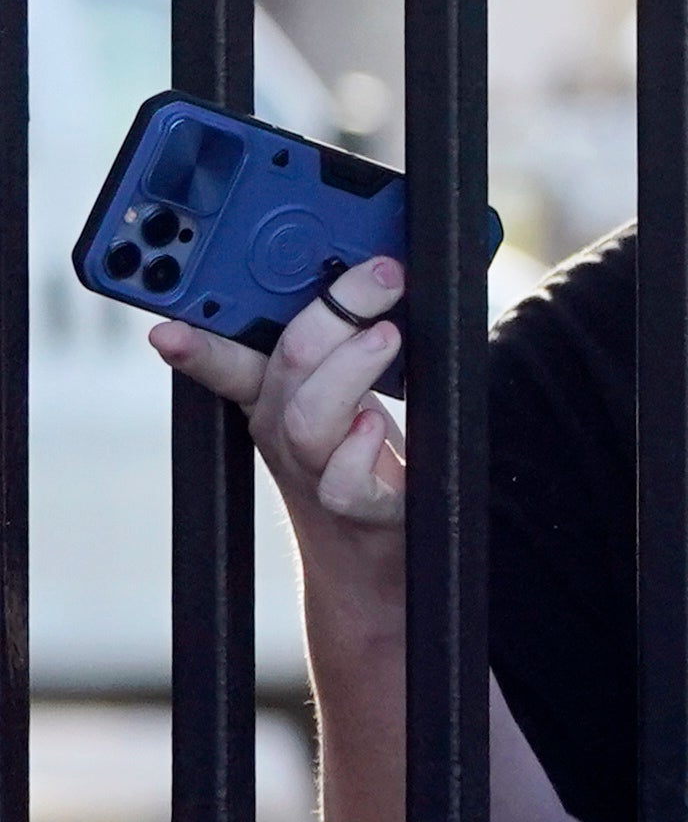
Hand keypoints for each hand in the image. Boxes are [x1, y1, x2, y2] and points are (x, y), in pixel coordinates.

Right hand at [149, 260, 409, 568]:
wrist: (378, 551)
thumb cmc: (362, 457)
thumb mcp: (342, 392)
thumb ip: (340, 341)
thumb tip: (368, 270)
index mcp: (271, 395)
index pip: (226, 358)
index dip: (194, 344)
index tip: (166, 329)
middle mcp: (283, 430)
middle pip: (284, 364)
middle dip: (329, 310)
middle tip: (377, 276)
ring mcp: (316, 468)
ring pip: (308, 416)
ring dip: (348, 367)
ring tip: (387, 336)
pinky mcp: (358, 505)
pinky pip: (343, 481)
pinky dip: (360, 449)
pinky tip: (376, 427)